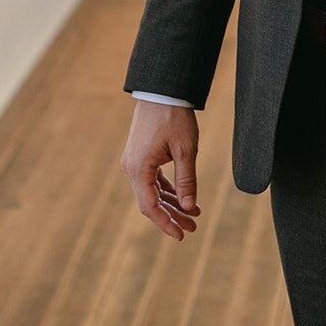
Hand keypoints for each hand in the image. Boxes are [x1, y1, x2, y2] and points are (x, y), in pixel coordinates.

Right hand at [121, 102, 202, 240]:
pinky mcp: (140, 155)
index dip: (166, 223)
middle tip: (193, 227)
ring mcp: (134, 161)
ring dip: (171, 203)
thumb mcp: (185, 150)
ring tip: (194, 214)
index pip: (150, 207)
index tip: (182, 235)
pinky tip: (183, 197)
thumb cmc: (174, 117)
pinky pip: (152, 180)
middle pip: (150, 202)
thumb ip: (186, 181)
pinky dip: (167, 189)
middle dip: (172, 216)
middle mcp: (132, 168)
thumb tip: (188, 208)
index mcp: (139, 169)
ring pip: (152, 192)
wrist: (162, 89)